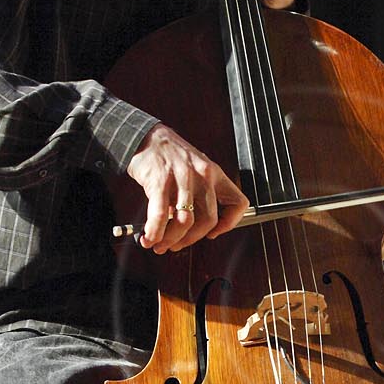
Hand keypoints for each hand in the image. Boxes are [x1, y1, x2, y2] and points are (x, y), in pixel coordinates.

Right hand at [126, 123, 248, 252]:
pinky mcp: (160, 181)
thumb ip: (198, 195)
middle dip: (191, 240)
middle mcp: (203, 175)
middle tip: (177, 246)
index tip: (214, 232)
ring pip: (185, 221)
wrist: (145, 138)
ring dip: (170, 239)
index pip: (238, 202)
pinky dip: (154, 232)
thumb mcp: (194, 170)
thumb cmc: (169, 157)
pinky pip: (160, 215)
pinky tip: (149, 237)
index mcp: (214, 174)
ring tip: (159, 244)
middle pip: (208, 220)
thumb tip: (190, 228)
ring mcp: (182, 178)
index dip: (230, 223)